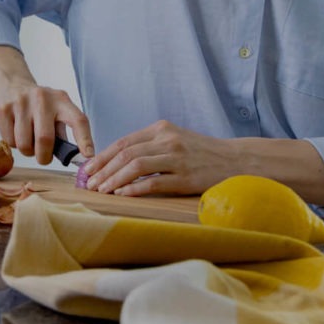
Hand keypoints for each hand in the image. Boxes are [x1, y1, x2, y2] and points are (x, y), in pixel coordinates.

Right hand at [0, 81, 94, 165]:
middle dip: (44, 157)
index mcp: (61, 100)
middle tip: (43, 157)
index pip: (78, 120)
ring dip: (27, 151)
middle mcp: (42, 98)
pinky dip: (13, 144)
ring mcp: (21, 102)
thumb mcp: (55, 109)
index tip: (88, 156)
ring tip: (28, 140)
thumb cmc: (37, 104)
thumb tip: (71, 157)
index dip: (85, 139)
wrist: (10, 82)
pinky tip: (15, 132)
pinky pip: (9, 140)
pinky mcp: (3, 109)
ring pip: (24, 144)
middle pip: (45, 139)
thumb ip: (62, 131)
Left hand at [80, 120, 235, 196]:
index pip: (123, 142)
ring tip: (102, 191)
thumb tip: (116, 161)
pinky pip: (154, 183)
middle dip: (103, 169)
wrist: (235, 160)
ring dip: (114, 179)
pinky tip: (122, 194)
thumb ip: (149, 146)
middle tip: (89, 184)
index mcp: (161, 129)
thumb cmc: (201, 153)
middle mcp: (167, 140)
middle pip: (125, 153)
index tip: (87, 169)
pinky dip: (135, 189)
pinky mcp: (186, 177)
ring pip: (135, 166)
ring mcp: (177, 158)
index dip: (102, 156)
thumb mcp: (174, 139)